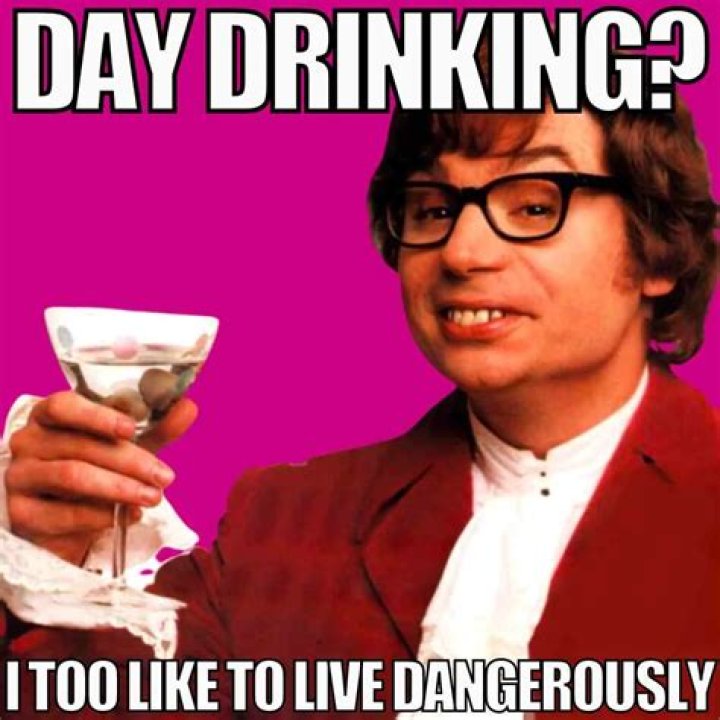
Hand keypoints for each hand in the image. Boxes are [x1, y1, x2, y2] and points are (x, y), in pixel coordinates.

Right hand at [6, 391, 197, 565]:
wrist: (65, 522)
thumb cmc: (97, 470)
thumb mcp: (127, 447)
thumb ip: (156, 428)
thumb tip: (188, 407)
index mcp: (50, 416)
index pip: (63, 406)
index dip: (97, 416)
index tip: (130, 428)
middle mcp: (28, 441)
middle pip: (80, 446)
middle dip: (130, 462)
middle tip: (165, 477)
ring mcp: (20, 477)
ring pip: (73, 477)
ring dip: (120, 488)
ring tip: (153, 497)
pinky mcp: (21, 514)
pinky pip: (64, 514)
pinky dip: (102, 516)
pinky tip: (129, 517)